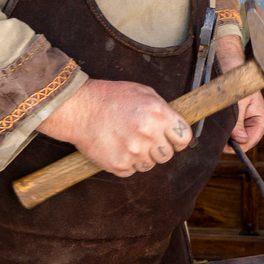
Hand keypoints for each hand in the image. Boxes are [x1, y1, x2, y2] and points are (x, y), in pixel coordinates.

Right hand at [36, 78, 191, 176]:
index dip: (178, 140)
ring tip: (127, 141)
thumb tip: (176, 127)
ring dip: (142, 156)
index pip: (184, 138)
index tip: (171, 139)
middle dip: (159, 148)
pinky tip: (117, 147)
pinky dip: (126, 163)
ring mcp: (134, 152)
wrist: (79, 109)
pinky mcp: (120, 165)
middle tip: (144, 139)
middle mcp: (149, 134)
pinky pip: (132, 171)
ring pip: (150, 165)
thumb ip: (163, 110)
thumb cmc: (111, 98)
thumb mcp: (143, 93)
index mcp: (159, 114)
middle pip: (168, 155)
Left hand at [214, 34, 263, 152]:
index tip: (221, 145)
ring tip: (217, 126)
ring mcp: (249, 123)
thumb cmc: (237, 81)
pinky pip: (232, 132)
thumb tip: (240, 139)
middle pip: (243, 143)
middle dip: (230, 141)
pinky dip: (225, 131)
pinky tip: (219, 125)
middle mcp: (258, 124)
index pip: (250, 141)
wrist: (230, 67)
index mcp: (262, 121)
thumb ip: (237, 122)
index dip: (236, 146)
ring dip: (226, 136)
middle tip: (216, 136)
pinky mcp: (240, 121)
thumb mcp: (237, 103)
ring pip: (236, 139)